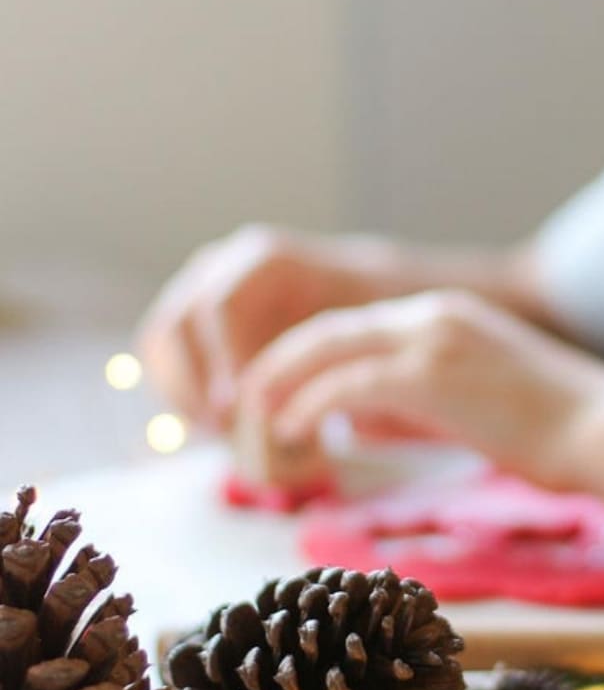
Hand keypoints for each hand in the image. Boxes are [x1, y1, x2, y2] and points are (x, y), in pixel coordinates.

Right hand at [138, 225, 397, 427]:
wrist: (349, 297)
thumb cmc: (359, 316)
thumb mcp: (353, 328)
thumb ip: (322, 353)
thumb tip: (289, 396)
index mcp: (263, 259)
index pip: (219, 306)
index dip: (221, 358)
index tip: (236, 405)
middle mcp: (220, 264)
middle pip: (177, 320)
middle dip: (193, 379)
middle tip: (220, 426)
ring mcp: (195, 286)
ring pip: (158, 339)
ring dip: (178, 389)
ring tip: (215, 431)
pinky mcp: (186, 316)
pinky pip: (160, 354)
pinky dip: (176, 390)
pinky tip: (208, 424)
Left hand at [238, 290, 603, 487]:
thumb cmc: (554, 428)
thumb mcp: (473, 402)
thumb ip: (416, 400)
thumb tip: (364, 419)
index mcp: (442, 318)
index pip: (353, 327)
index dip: (305, 358)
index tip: (278, 391)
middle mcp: (431, 316)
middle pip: (328, 329)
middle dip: (278, 363)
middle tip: (243, 399)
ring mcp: (432, 340)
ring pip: (328, 349)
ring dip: (282, 384)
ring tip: (253, 418)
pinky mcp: (433, 376)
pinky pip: (348, 385)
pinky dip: (311, 407)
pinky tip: (293, 432)